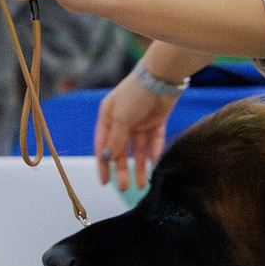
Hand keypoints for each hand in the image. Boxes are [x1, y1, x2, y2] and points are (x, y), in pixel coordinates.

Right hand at [95, 71, 177, 190]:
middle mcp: (123, 121)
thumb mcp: (121, 118)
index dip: (103, 165)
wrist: (161, 78)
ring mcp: (140, 122)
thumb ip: (115, 140)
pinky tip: (153, 165)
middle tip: (125, 188)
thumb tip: (106, 159)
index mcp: (108, 118)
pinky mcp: (157, 121)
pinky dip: (153, 152)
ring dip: (139, 166)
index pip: (103, 146)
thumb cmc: (135, 94)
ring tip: (142, 184)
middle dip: (123, 170)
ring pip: (138, 149)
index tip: (105, 182)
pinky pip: (154, 141)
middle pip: (121, 151)